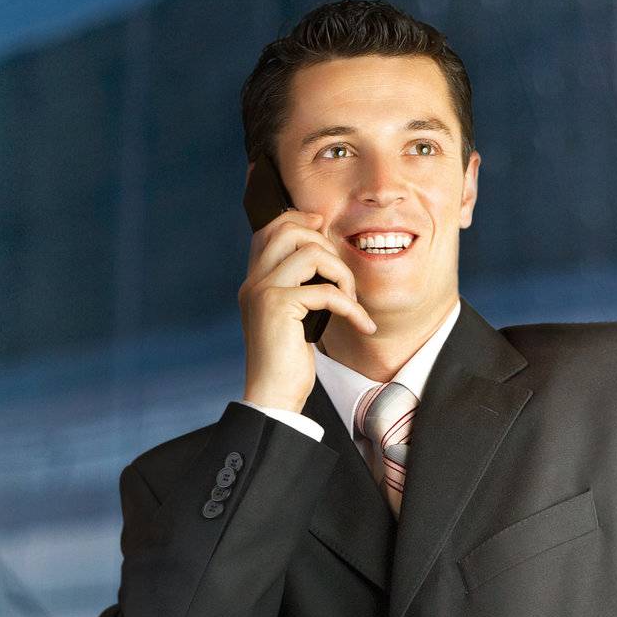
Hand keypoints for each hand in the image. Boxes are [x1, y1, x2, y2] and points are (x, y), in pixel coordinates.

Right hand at [238, 207, 375, 410]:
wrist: (272, 397)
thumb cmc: (286, 365)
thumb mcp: (293, 320)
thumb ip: (299, 289)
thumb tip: (321, 258)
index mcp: (254, 283)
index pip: (271, 229)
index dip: (299, 219)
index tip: (324, 227)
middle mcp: (253, 282)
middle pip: (290, 230)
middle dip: (327, 248)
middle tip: (344, 281)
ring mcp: (263, 291)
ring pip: (311, 252)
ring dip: (342, 274)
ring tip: (352, 303)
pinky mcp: (278, 306)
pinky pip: (327, 291)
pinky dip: (352, 307)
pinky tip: (362, 325)